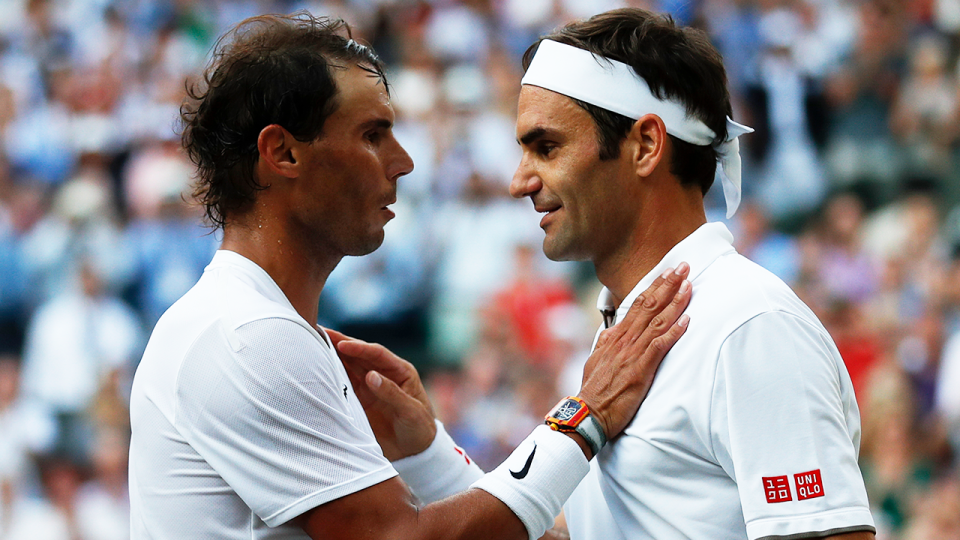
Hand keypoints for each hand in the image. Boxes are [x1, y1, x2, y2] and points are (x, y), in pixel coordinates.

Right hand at [327, 329, 436, 460]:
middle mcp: (382, 374)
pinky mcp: (358, 400)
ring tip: (311, 345)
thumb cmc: (419, 428)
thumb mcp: (411, 411)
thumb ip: (392, 393)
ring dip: (331, 357)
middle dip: (339, 344)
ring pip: (348, 367)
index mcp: (400, 371)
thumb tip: (370, 376)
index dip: (359, 347)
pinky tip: (316, 370)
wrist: (415, 452)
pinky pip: (342, 385)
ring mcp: (369, 387)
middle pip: (358, 356)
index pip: (377, 354)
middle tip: (318, 332)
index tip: (341, 344)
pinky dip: (330, 377)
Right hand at [578, 263, 691, 441]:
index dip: (655, 286)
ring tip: (688, 285)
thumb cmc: (594, 390)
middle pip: (649, 306)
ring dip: (675, 302)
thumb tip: (611, 331)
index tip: (667, 272)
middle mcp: (624, 340)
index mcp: (615, 336)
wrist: (588, 412)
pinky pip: (659, 346)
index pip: (638, 304)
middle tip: (683, 267)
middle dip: (668, 284)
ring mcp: (632, 353)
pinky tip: (687, 321)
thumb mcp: (596, 360)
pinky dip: (674, 332)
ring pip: (657, 321)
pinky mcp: (640, 369)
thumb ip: (605, 343)